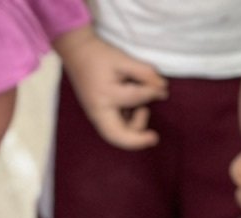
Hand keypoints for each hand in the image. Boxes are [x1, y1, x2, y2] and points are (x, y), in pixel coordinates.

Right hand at [56, 28, 166, 149]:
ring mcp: (97, 117)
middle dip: (137, 140)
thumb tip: (162, 88)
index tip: (163, 88)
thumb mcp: (123, 60)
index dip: (152, 92)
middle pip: (118, 136)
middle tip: (153, 137)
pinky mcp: (99, 117)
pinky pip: (115, 129)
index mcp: (105, 95)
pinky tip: (133, 110)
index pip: (134, 98)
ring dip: (133, 128)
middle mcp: (99, 112)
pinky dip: (128, 125)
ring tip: (141, 109)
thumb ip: (144, 73)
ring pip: (117, 136)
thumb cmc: (100, 56)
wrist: (77, 55)